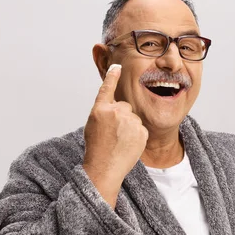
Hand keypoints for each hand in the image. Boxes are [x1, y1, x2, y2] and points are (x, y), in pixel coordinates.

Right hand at [83, 64, 148, 206]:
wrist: (105, 168)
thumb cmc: (96, 149)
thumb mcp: (93, 125)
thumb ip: (103, 111)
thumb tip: (113, 105)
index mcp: (100, 109)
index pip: (108, 88)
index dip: (113, 76)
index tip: (118, 66)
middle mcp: (115, 112)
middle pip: (124, 106)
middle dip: (121, 117)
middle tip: (113, 133)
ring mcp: (130, 121)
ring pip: (133, 118)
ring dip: (128, 127)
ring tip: (119, 141)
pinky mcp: (141, 131)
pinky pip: (140, 128)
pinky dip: (135, 136)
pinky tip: (127, 145)